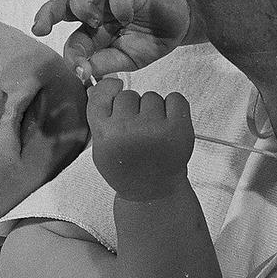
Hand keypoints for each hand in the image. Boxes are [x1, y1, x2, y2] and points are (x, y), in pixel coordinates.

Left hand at [32, 0, 190, 79]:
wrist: (181, 22)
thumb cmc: (150, 40)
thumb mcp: (127, 59)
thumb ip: (105, 64)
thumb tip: (83, 73)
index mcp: (93, 32)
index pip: (72, 40)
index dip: (72, 56)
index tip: (79, 71)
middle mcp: (96, 12)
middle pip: (63, 5)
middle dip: (47, 14)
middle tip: (40, 28)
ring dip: (80, 5)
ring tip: (92, 21)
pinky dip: (118, 5)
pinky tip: (126, 17)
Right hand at [86, 77, 194, 201]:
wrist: (152, 191)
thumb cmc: (126, 167)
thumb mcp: (101, 148)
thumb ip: (98, 117)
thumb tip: (99, 86)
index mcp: (105, 134)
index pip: (101, 95)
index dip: (108, 88)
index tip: (115, 87)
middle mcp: (127, 129)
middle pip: (128, 95)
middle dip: (133, 107)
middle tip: (137, 130)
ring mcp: (153, 128)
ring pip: (151, 96)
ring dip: (153, 109)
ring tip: (153, 132)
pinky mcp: (178, 128)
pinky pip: (175, 98)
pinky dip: (174, 107)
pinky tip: (169, 124)